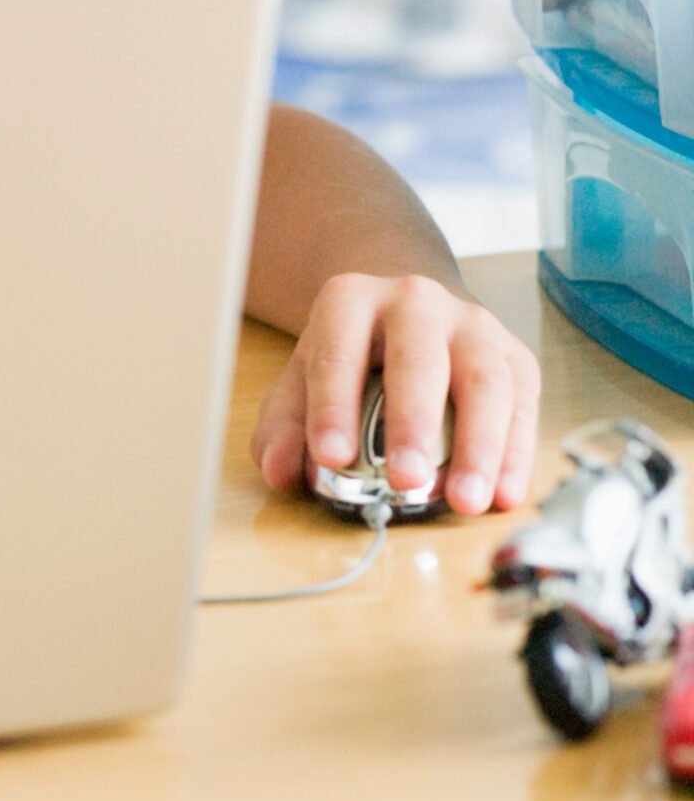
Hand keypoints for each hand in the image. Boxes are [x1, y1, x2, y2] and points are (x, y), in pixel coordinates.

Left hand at [249, 272, 539, 513]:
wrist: (406, 309)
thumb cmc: (351, 351)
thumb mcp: (303, 378)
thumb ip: (284, 425)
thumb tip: (278, 470)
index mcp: (351, 300)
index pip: (338, 353)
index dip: (333, 407)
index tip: (332, 457)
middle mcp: (416, 302)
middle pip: (420, 360)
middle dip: (414, 423)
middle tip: (408, 481)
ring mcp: (473, 325)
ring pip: (485, 381)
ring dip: (479, 447)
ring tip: (465, 500)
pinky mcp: (515, 355)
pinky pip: (523, 404)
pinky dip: (517, 453)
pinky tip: (505, 493)